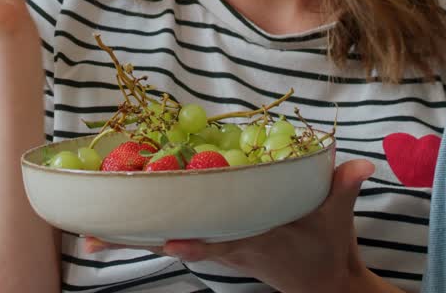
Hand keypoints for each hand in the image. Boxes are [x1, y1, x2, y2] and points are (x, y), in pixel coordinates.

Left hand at [85, 160, 392, 292]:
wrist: (323, 285)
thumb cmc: (327, 246)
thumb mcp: (336, 216)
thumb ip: (343, 187)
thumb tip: (359, 165)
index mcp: (256, 239)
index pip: (223, 243)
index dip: (199, 243)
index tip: (171, 242)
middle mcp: (229, 246)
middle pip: (177, 241)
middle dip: (134, 242)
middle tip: (91, 241)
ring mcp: (218, 248)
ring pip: (167, 241)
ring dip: (128, 241)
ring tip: (86, 240)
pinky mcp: (212, 247)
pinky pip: (173, 238)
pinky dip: (142, 234)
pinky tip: (108, 230)